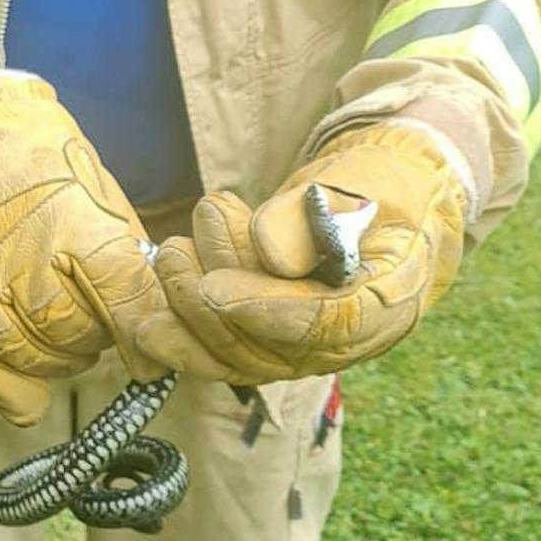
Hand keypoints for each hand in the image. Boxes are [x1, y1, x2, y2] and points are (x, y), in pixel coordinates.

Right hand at [0, 74, 194, 425]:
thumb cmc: (46, 172)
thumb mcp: (102, 200)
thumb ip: (126, 264)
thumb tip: (153, 324)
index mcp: (77, 226)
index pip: (123, 298)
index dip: (142, 337)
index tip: (150, 360)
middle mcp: (24, 259)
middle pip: (74, 335)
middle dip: (94, 341)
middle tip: (92, 327)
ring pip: (27, 355)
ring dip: (53, 361)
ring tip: (59, 342)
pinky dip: (4, 390)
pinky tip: (26, 399)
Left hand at [133, 123, 466, 384]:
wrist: (387, 196)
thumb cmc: (379, 184)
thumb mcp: (362, 184)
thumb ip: (317, 216)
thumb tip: (269, 255)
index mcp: (392, 299)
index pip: (327, 323)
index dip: (267, 311)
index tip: (213, 289)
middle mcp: (352, 339)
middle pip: (274, 350)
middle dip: (209, 307)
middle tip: (174, 251)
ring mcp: (313, 347)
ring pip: (243, 357)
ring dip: (190, 313)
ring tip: (169, 253)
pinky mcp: (279, 341)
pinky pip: (229, 356)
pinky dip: (186, 340)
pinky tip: (149, 321)